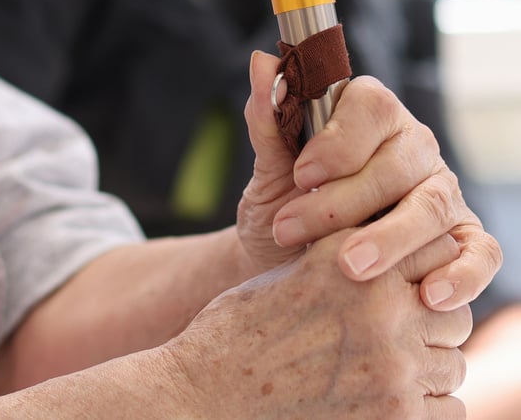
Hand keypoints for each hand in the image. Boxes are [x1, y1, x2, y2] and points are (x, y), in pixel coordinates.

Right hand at [166, 229, 470, 417]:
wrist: (202, 394)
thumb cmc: (234, 335)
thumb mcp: (286, 275)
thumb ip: (342, 265)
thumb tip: (391, 262)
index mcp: (349, 259)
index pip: (435, 250)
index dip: (424, 273)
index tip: (406, 292)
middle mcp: (378, 304)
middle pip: (452, 313)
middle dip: (429, 327)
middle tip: (392, 342)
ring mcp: (392, 363)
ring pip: (451, 365)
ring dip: (425, 372)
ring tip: (378, 375)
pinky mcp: (395, 415)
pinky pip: (449, 412)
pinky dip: (424, 410)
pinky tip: (382, 402)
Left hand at [237, 51, 501, 310]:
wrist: (285, 266)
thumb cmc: (282, 208)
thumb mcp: (266, 170)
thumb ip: (267, 120)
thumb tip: (261, 64)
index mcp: (369, 118)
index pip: (372, 106)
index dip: (338, 139)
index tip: (300, 173)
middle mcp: (413, 149)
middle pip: (400, 163)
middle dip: (344, 201)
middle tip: (293, 230)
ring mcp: (442, 193)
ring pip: (433, 206)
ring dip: (390, 238)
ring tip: (348, 268)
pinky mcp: (462, 240)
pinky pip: (479, 252)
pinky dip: (461, 274)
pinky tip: (427, 296)